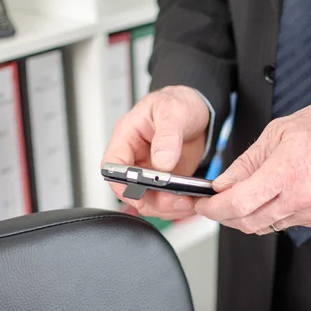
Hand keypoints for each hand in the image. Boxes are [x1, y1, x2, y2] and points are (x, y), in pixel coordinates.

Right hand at [102, 85, 209, 219]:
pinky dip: (178, 206)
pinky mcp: (165, 181)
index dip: (121, 183)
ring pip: (148, 200)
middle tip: (175, 201)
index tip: (140, 193)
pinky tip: (193, 200)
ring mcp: (149, 171)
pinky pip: (165, 200)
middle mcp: (135, 157)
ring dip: (167, 207)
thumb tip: (161, 162)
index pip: (112, 165)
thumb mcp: (173, 112)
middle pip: (130, 190)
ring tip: (189, 201)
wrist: (198, 109)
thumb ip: (167, 136)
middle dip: (151, 200)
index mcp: (127, 137)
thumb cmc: (178, 103)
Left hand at [195, 101, 310, 234]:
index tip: (204, 205)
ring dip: (244, 218)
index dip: (214, 208)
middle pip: (248, 222)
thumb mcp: (277, 133)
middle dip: (224, 216)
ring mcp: (310, 212)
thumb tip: (222, 183)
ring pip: (263, 227)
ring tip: (238, 199)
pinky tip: (265, 200)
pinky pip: (282, 224)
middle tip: (214, 205)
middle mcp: (300, 197)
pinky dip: (266, 216)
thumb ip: (246, 163)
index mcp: (287, 171)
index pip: (239, 202)